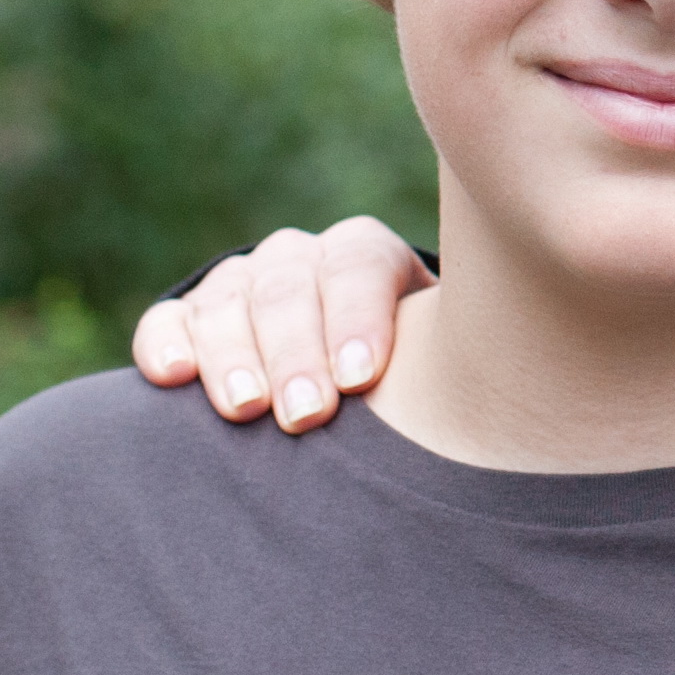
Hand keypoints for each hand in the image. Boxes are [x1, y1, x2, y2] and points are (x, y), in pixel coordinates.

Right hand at [125, 218, 431, 432]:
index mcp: (372, 259)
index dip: (356, 317)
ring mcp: (246, 283)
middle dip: (296, 351)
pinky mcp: (195, 315)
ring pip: (230, 298)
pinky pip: (172, 318)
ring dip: (233, 353)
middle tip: (304, 415)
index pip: (360, 265)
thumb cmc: (413, 384)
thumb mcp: (442, 367)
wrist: (362, 381)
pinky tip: (171, 376)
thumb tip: (506, 414)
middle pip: (292, 287)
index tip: (359, 379)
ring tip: (245, 409)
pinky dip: (168, 342)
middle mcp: (306, 260)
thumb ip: (455, 367)